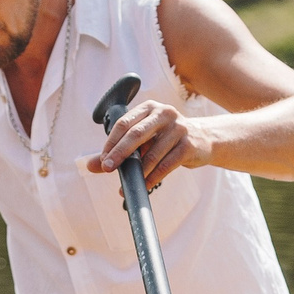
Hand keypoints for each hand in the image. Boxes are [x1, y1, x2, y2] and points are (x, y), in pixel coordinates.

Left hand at [86, 97, 210, 189]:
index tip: (102, 160)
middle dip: (119, 153)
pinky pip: (166, 165)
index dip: (111, 143)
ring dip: (138, 172)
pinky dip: (153, 178)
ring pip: (152, 154)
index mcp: (149, 108)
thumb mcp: (144, 139)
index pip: (124, 123)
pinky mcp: (189, 145)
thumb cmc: (166, 139)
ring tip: (128, 184)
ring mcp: (178, 128)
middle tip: (107, 168)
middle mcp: (164, 113)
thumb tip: (90, 166)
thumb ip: (117, 149)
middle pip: (136, 134)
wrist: (204, 139)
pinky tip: (145, 186)